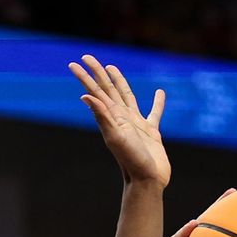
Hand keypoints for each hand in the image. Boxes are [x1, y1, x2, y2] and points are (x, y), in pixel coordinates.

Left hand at [69, 55, 170, 187]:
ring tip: (112, 69)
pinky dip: (157, 102)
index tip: (76, 63)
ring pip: (127, 96)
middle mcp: (121, 118)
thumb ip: (102, 116)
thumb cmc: (131, 160)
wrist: (147, 180)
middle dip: (97, 73)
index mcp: (112, 117)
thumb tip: (85, 97)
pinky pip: (154, 113)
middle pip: (108, 89)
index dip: (86, 77)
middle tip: (87, 57)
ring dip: (119, 82)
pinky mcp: (151, 132)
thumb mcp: (115, 137)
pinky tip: (160, 93)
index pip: (97, 92)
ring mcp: (136, 124)